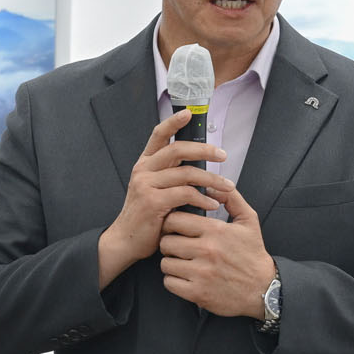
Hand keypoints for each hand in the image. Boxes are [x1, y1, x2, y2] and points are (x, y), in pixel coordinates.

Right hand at [97, 109, 232, 287]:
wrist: (126, 241)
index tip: (190, 113)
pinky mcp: (153, 202)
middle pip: (178, 149)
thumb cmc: (146, 217)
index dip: (173, 121)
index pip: (158, 135)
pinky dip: (204, 199)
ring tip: (227, 187)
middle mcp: (143, 170)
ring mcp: (146, 185)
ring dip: (212, 180)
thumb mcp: (155, 190)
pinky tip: (213, 205)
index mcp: (145, 164)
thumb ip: (171, 176)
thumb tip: (201, 167)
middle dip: (204, 150)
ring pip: (187, 173)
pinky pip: (186, 194)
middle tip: (223, 155)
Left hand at [157, 187, 276, 317]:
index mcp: (216, 231)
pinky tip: (185, 277)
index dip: (173, 223)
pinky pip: (169, 282)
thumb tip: (211, 187)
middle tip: (179, 246)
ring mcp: (201, 273)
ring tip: (183, 262)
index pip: (175, 219)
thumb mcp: (249, 221)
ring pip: (165, 262)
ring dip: (171, 262)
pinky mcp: (197, 292)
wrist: (264, 289)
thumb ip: (231, 198)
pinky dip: (174, 280)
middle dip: (170, 243)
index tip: (178, 228)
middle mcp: (207, 251)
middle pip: (166, 241)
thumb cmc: (253, 255)